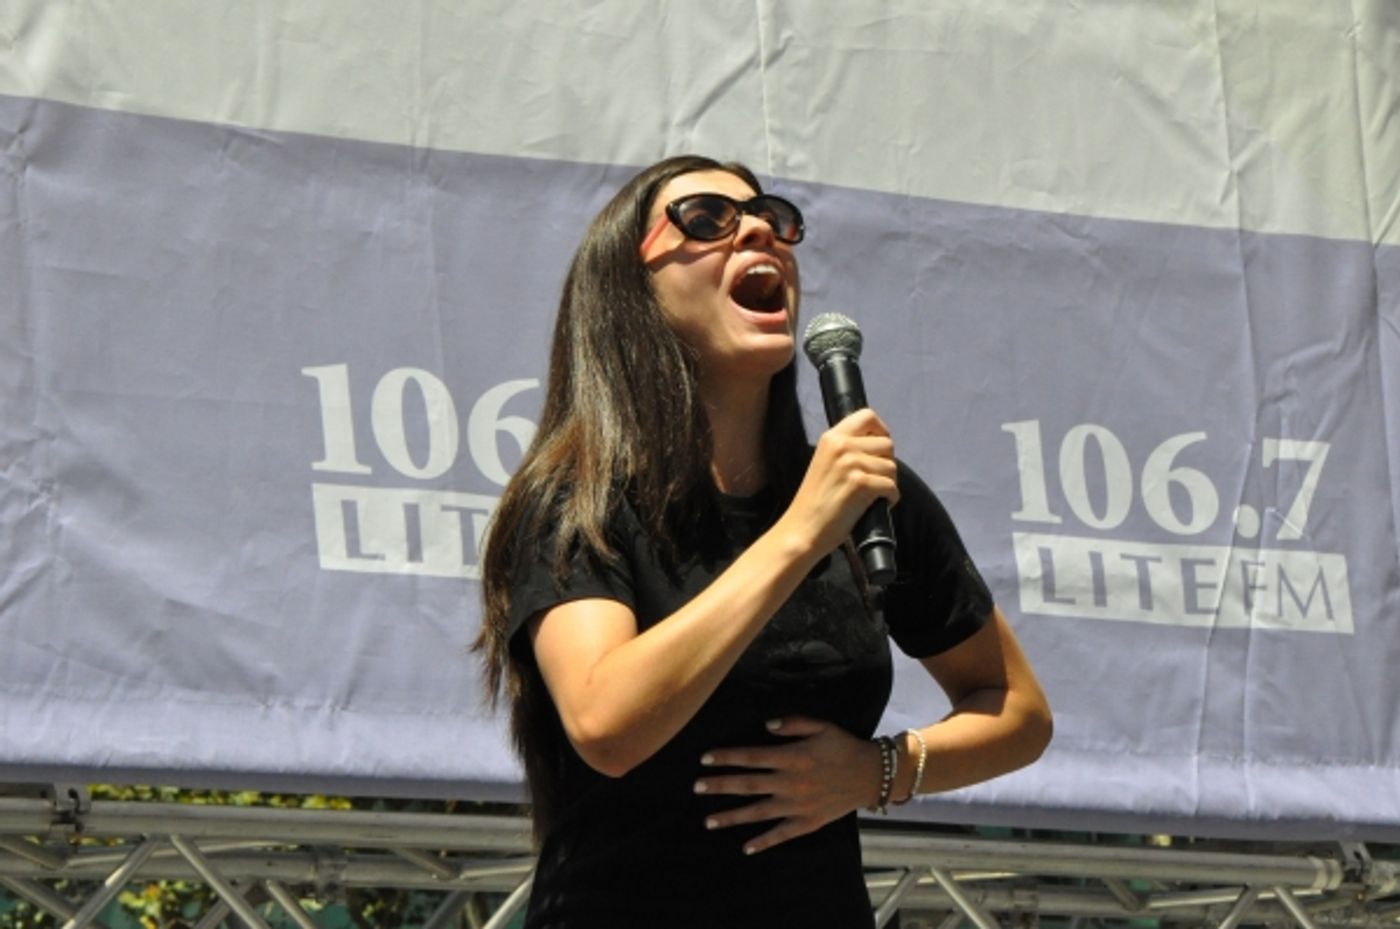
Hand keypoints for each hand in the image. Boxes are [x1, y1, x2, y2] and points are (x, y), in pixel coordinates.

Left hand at [694, 716, 880, 854]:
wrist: (872, 775)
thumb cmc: (843, 746)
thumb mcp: (822, 726)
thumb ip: (793, 723)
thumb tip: (765, 726)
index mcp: (793, 757)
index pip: (752, 757)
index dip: (727, 757)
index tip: (704, 759)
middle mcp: (791, 783)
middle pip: (748, 785)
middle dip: (720, 786)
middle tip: (696, 788)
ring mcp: (799, 805)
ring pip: (758, 812)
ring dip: (732, 817)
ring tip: (708, 821)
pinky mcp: (808, 822)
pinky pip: (782, 835)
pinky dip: (764, 842)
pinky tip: (746, 849)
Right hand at [779, 409, 898, 557]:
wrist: (801, 529)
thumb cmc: (814, 502)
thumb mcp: (824, 463)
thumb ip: (846, 450)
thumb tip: (878, 447)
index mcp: (831, 437)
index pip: (867, 416)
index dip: (881, 431)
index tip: (880, 450)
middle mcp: (841, 445)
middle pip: (886, 444)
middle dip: (887, 463)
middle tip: (877, 480)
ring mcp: (851, 464)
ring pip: (892, 466)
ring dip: (890, 483)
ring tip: (876, 495)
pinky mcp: (860, 484)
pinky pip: (891, 486)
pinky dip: (891, 498)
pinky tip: (880, 504)